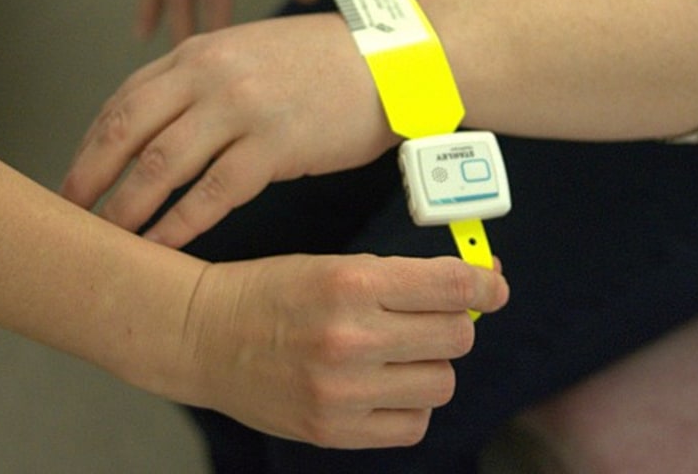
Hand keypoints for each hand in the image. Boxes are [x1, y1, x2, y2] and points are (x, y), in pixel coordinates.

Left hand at [61, 13, 398, 246]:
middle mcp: (210, 74)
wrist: (395, 62)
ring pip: (161, 167)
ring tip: (106, 239)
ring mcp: (241, 109)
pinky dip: (179, 225)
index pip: (125, 100)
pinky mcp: (274, 146)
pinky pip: (212, 195)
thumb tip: (161, 122)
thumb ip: (204, 79)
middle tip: (67, 213)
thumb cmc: (325, 63)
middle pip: (126, 131)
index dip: (92, 144)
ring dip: (126, 208)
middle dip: (89, 176)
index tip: (76, 176)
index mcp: (200, 51)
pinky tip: (162, 247)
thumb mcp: (252, 53)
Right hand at [177, 253, 509, 447]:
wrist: (203, 336)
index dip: (486, 283)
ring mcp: (342, 391)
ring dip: (429, 366)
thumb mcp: (335, 266)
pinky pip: (412, 425)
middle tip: (428, 319)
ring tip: (395, 355)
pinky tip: (382, 387)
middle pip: (457, 337)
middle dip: (453, 323)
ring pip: (440, 383)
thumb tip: (481, 283)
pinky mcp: (333, 430)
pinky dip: (408, 406)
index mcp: (352, 282)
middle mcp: (351, 337)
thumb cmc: (272, 292)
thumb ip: (404, 278)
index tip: (493, 285)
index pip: (452, 285)